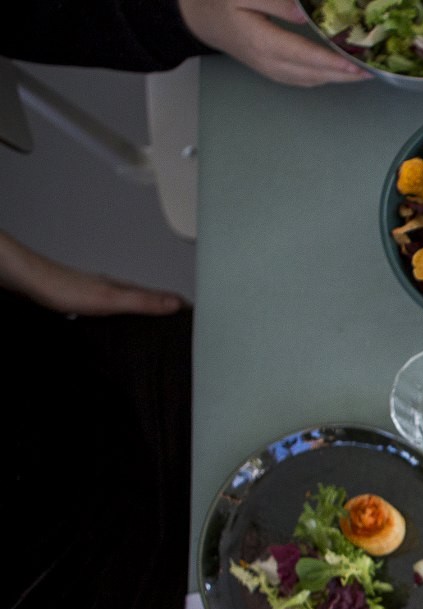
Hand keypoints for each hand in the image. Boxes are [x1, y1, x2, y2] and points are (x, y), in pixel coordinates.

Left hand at [0, 232, 185, 315]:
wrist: (32, 283)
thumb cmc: (66, 290)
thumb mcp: (111, 300)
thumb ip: (143, 302)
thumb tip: (175, 303)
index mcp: (127, 288)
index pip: (164, 296)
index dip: (183, 305)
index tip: (203, 316)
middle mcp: (118, 289)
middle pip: (153, 299)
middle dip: (172, 308)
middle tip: (190, 320)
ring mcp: (104, 294)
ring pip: (136, 304)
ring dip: (153, 311)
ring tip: (166, 322)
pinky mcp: (90, 302)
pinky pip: (120, 310)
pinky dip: (132, 316)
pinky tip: (127, 324)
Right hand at [177, 0, 371, 86]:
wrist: (203, 20)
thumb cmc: (223, 4)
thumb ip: (276, 2)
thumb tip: (305, 14)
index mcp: (261, 41)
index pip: (302, 55)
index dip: (330, 62)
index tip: (354, 65)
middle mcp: (269, 63)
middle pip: (313, 73)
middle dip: (343, 74)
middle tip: (372, 70)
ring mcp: (273, 71)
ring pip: (312, 79)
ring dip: (338, 78)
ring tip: (364, 70)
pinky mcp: (276, 73)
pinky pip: (306, 79)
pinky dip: (326, 76)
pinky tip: (342, 71)